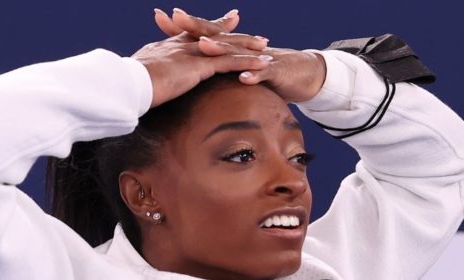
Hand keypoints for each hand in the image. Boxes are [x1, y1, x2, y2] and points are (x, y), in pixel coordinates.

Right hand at [137, 8, 270, 107]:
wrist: (126, 84)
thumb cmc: (124, 87)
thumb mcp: (135, 81)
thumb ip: (144, 80)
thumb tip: (142, 88)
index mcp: (164, 49)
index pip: (188, 35)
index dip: (202, 29)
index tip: (212, 23)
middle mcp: (180, 46)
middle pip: (210, 35)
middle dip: (228, 30)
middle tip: (243, 23)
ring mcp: (191, 55)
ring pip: (224, 47)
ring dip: (245, 46)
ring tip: (264, 45)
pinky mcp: (199, 67)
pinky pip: (230, 63)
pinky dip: (249, 62)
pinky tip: (264, 64)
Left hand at [154, 8, 325, 102]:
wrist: (303, 73)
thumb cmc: (266, 71)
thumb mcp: (236, 69)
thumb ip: (214, 67)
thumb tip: (185, 69)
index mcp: (231, 47)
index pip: (204, 33)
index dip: (183, 25)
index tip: (160, 17)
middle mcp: (242, 48)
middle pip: (217, 35)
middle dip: (197, 27)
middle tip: (176, 17)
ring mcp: (258, 58)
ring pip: (237, 53)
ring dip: (220, 50)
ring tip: (203, 46)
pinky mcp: (275, 73)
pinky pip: (263, 74)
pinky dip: (253, 76)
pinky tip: (243, 78)